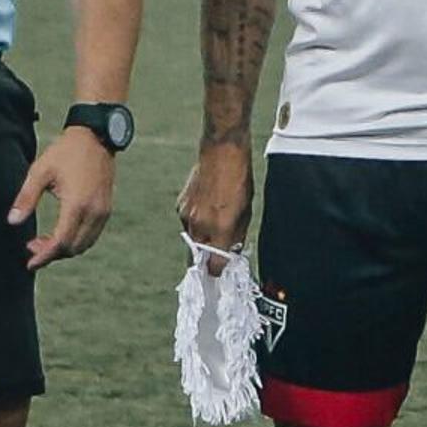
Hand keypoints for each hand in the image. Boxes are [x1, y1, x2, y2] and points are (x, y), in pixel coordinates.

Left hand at [10, 129, 116, 268]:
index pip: (61, 242)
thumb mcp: (40, 171)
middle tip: (31, 246)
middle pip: (73, 248)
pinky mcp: (106, 209)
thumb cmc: (65, 152)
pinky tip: (60, 233)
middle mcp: (94, 212)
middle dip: (51, 253)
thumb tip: (12, 221)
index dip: (44, 256)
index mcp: (77, 204)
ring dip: (64, 249)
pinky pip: (91, 235)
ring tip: (42, 241)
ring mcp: (103, 212)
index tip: (30, 264)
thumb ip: (26, 198)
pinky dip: (75, 241)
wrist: (96, 137)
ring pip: (84, 245)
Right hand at [178, 139, 253, 260]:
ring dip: (201, 239)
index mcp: (220, 229)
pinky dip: (196, 222)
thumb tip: (231, 251)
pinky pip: (188, 223)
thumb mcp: (246, 211)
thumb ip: (236, 235)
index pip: (214, 265)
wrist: (221, 152)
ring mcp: (187, 216)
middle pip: (198, 257)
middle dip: (205, 261)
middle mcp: (201, 226)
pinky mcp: (180, 206)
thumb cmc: (239, 179)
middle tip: (212, 261)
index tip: (219, 274)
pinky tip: (207, 209)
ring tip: (214, 224)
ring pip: (192, 239)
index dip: (217, 272)